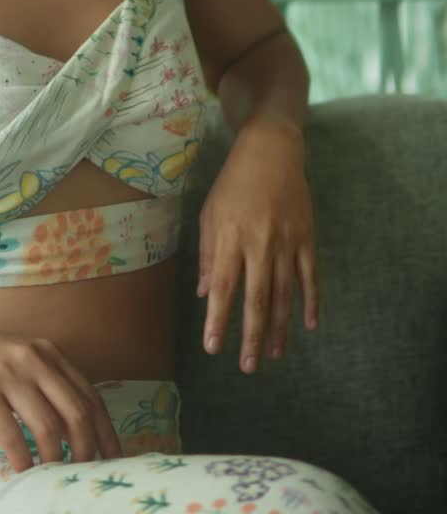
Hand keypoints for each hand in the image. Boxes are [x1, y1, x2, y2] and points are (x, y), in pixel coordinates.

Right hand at [0, 309, 121, 470]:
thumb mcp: (16, 358)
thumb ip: (43, 381)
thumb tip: (71, 426)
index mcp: (47, 352)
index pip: (89, 395)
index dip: (106, 430)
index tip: (114, 458)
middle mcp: (33, 359)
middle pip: (76, 411)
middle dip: (86, 449)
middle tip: (85, 474)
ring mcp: (7, 374)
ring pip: (47, 426)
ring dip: (55, 459)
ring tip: (54, 476)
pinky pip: (10, 433)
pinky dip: (21, 458)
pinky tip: (22, 471)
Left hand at [197, 119, 317, 372]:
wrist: (271, 150)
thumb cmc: (233, 182)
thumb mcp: (210, 213)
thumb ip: (210, 254)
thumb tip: (207, 293)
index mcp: (231, 237)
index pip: (224, 288)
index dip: (218, 320)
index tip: (213, 348)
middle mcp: (260, 244)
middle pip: (256, 298)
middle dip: (251, 336)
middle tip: (248, 367)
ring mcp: (287, 242)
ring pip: (284, 294)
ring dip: (279, 327)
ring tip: (274, 355)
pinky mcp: (307, 237)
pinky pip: (310, 276)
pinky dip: (310, 301)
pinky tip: (308, 325)